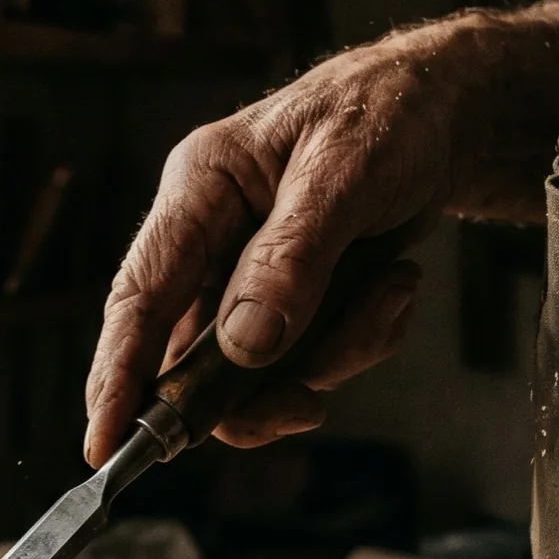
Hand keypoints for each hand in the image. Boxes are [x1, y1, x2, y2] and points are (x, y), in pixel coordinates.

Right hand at [82, 0, 558, 461]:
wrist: (451, 113)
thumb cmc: (389, 114)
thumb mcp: (345, 175)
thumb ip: (291, 260)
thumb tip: (243, 345)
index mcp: (200, 190)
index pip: (140, 296)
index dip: (117, 376)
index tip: (106, 446)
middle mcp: (212, 238)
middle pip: (193, 355)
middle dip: (253, 391)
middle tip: (305, 406)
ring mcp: (251, 275)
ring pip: (258, 369)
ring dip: (330, 356)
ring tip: (389, 295)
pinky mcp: (293, 298)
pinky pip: (309, 358)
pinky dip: (359, 340)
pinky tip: (394, 287)